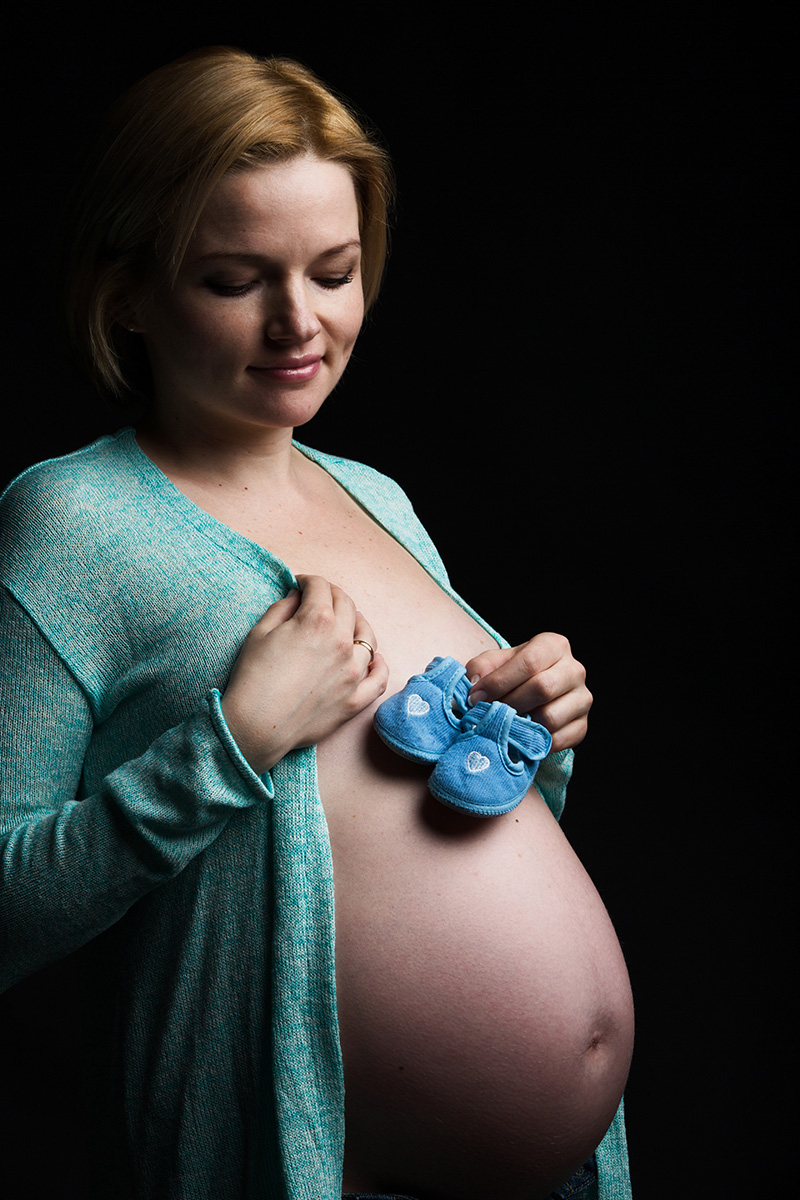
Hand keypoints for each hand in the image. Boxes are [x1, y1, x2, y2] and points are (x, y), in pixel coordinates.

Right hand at [220, 575, 387, 774]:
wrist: (256, 724)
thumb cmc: (253, 678)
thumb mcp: (259, 632)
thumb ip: (283, 607)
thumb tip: (297, 597)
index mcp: (317, 620)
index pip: (321, 587)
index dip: (308, 581)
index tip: (300, 584)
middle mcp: (341, 642)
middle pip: (347, 605)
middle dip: (332, 595)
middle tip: (320, 598)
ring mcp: (353, 672)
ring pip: (368, 637)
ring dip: (358, 623)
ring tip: (349, 622)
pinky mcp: (355, 699)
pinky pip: (378, 678)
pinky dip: (378, 665)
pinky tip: (374, 659)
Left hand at [465, 633, 591, 751]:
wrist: (533, 692)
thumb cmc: (513, 673)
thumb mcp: (495, 662)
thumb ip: (481, 667)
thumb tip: (476, 684)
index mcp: (554, 646)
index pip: (529, 663)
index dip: (499, 682)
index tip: (476, 697)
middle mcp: (574, 669)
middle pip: (543, 689)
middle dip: (509, 704)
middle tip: (488, 712)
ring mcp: (582, 699)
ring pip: (550, 717)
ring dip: (521, 725)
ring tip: (504, 723)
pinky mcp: (582, 726)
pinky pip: (558, 740)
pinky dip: (534, 742)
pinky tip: (520, 736)